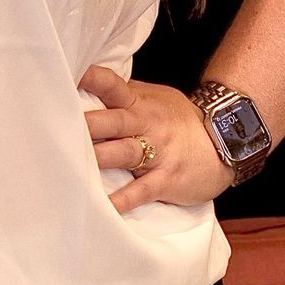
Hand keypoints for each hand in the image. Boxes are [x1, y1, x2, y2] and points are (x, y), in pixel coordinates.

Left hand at [78, 63, 231, 214]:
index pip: (113, 85)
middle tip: (57, 127)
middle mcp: (146, 124)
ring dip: (98, 158)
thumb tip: (87, 91)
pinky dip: (122, 200)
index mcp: (139, 103)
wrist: (227, 142)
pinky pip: (141, 191)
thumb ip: (124, 98)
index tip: (71, 78)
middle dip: (87, 124)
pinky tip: (103, 207)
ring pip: (123, 153)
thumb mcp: (156, 100)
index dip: (93, 80)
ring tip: (71, 165)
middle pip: (113, 121)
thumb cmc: (182, 121)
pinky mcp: (166, 180)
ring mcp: (157, 153)